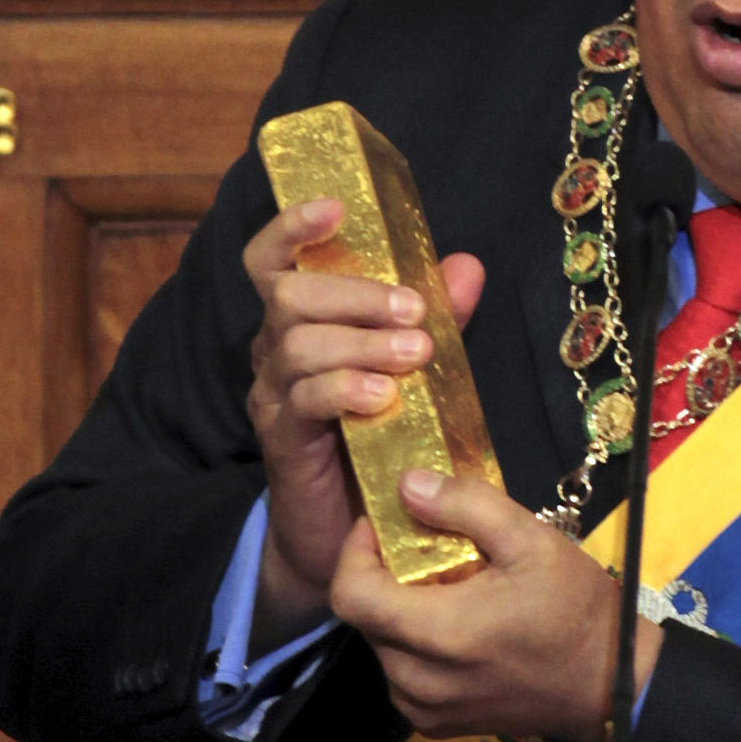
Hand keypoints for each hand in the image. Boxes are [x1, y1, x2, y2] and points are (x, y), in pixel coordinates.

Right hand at [242, 195, 484, 645]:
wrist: (346, 534)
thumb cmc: (379, 442)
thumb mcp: (414, 373)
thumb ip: (436, 320)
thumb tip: (467, 266)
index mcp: (302, 324)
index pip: (273, 260)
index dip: (293, 226)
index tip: (335, 207)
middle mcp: (276, 353)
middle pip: (288, 293)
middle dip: (354, 292)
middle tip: (415, 312)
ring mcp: (275, 397)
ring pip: (296, 343)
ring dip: (361, 341)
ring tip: (414, 357)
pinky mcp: (284, 442)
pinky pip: (302, 400)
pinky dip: (345, 389)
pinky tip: (383, 398)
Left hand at [329, 469, 664, 741]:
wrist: (610, 685)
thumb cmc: (575, 610)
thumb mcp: (532, 541)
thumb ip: (466, 506)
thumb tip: (406, 485)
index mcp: (437, 634)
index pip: (350, 594)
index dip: (354, 552)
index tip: (383, 526)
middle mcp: (417, 680)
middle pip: (364, 617)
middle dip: (381, 577)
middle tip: (422, 552)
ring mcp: (424, 708)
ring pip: (380, 646)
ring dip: (397, 612)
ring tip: (443, 591)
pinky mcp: (435, 725)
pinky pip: (401, 675)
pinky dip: (413, 646)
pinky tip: (453, 629)